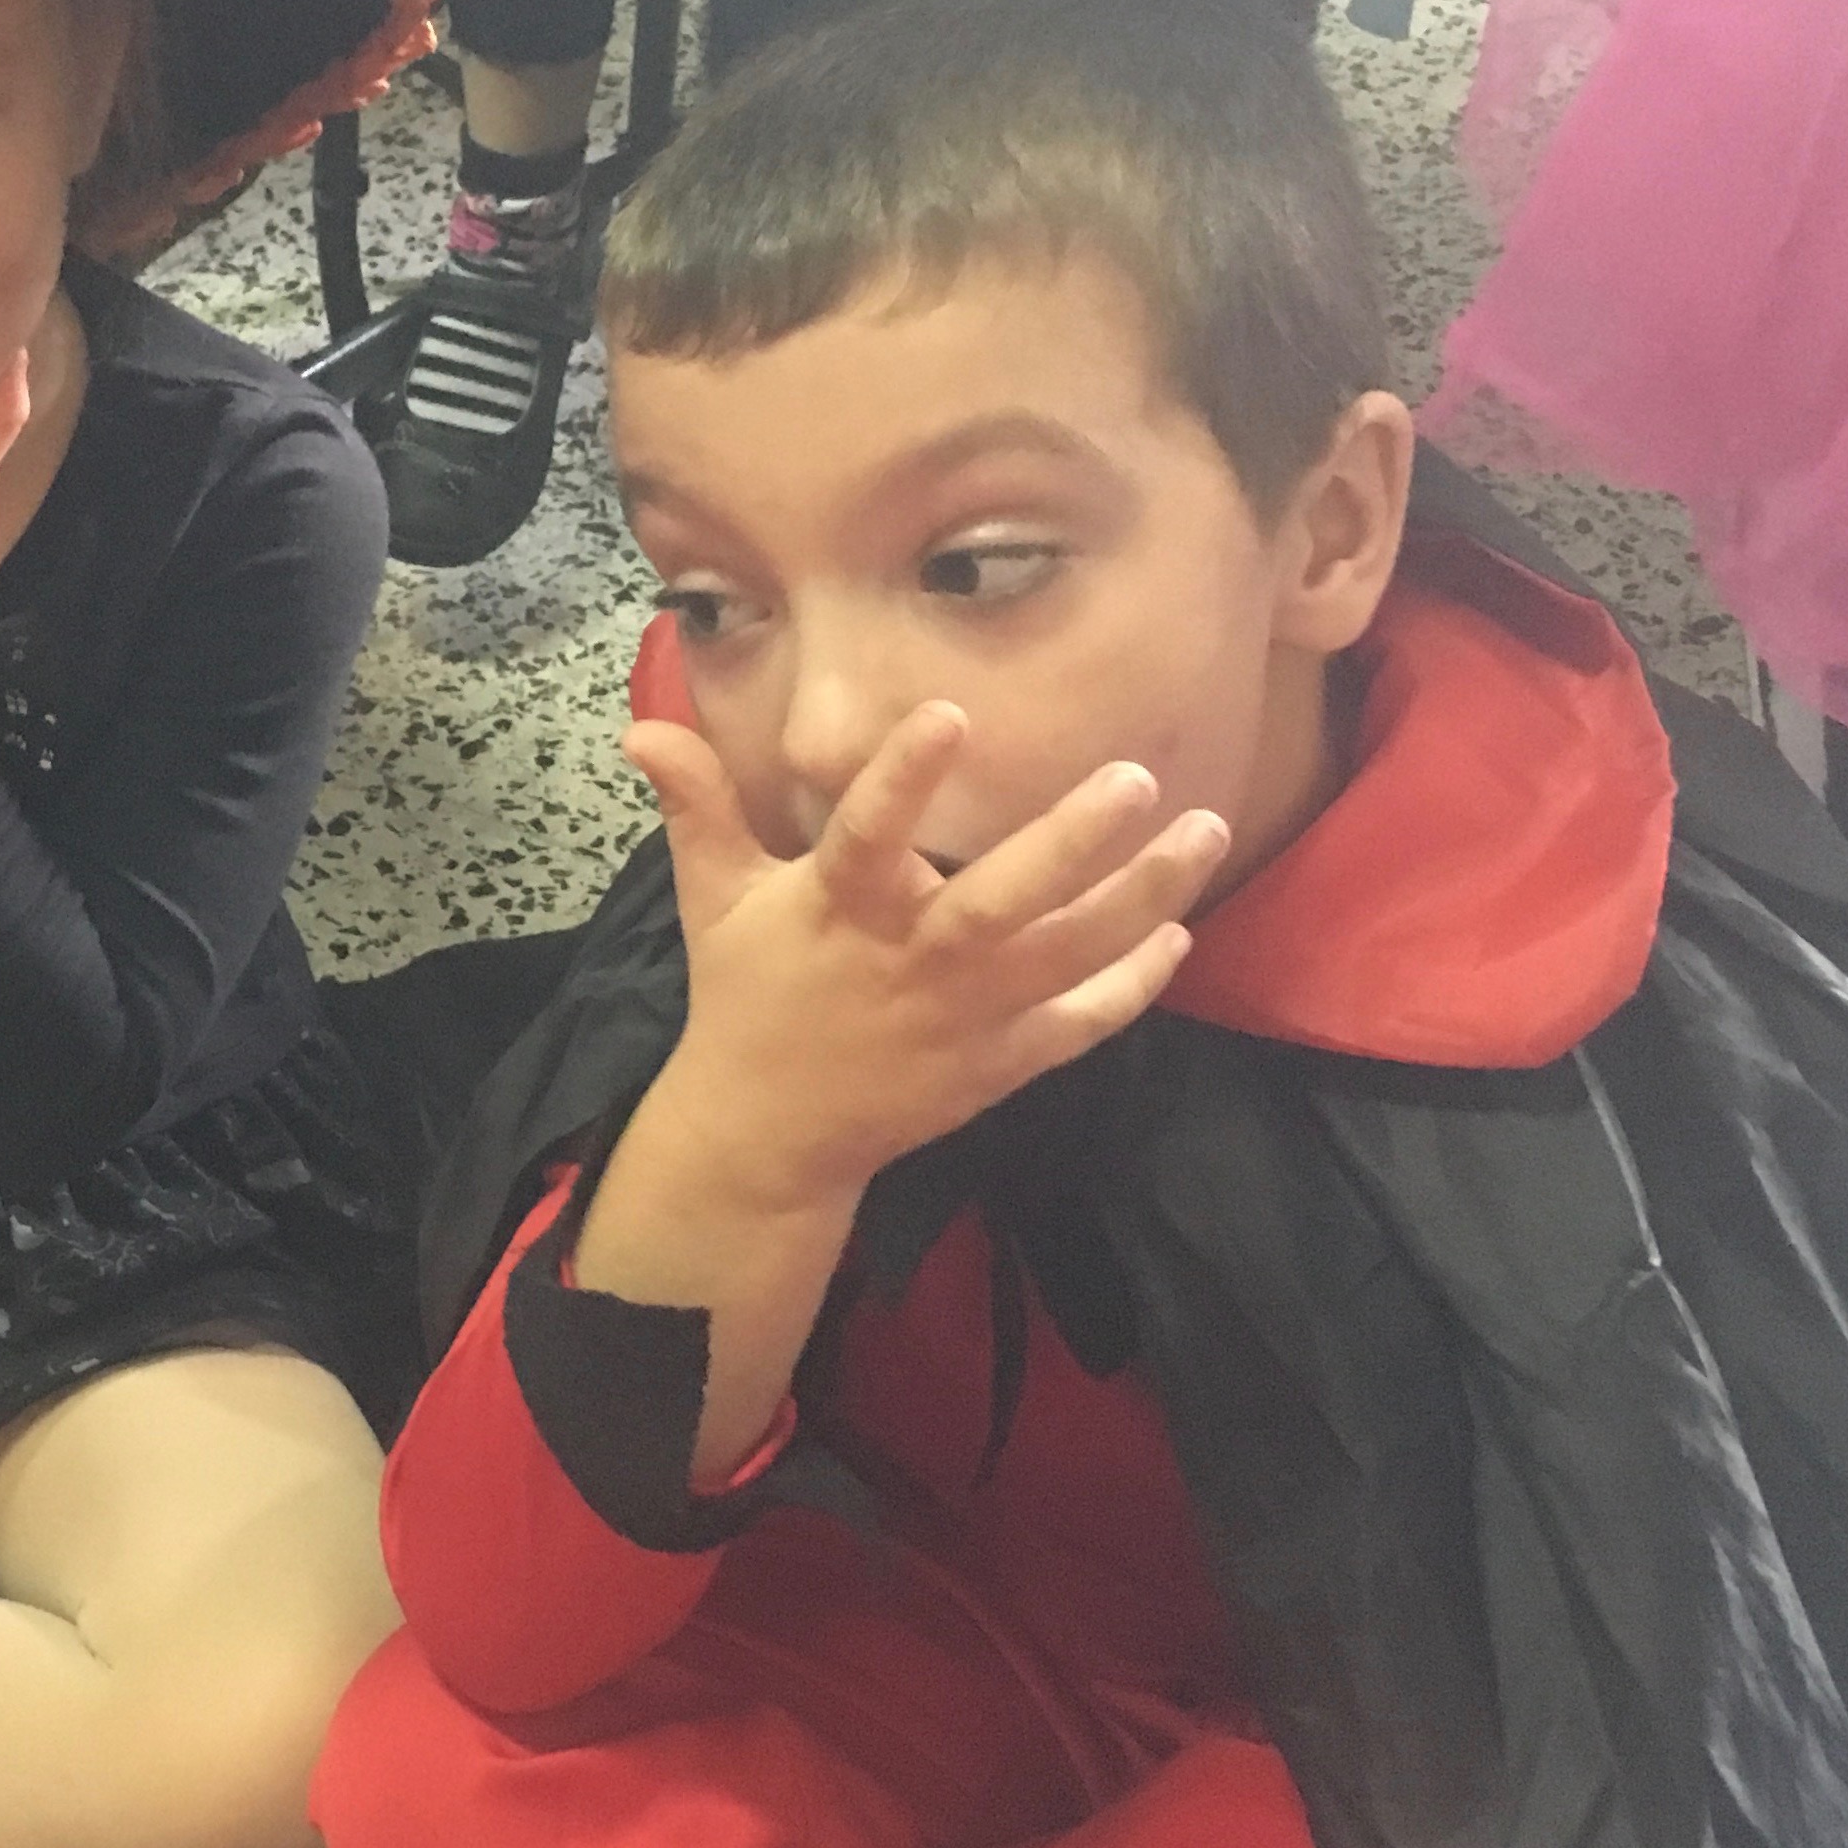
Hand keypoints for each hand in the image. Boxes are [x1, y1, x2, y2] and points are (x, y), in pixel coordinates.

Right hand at [626, 700, 1225, 1212]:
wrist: (770, 1136)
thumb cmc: (748, 997)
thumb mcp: (715, 899)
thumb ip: (698, 807)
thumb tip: (644, 727)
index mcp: (839, 910)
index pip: (869, 833)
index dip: (905, 776)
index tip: (952, 711)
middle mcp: (911, 961)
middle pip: (1000, 903)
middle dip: (1070, 844)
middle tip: (1135, 779)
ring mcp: (964, 1018)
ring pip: (1065, 955)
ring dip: (1140, 896)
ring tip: (1204, 830)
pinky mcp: (998, 1063)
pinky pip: (1077, 1024)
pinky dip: (1131, 985)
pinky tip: (1178, 933)